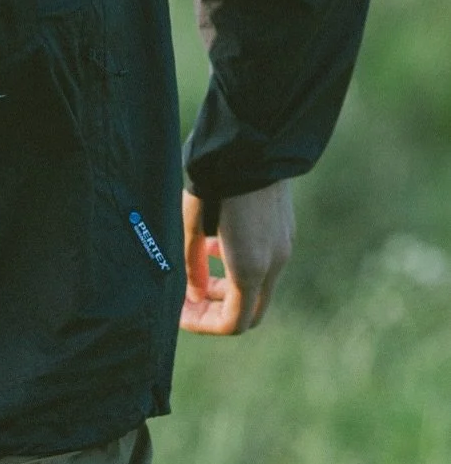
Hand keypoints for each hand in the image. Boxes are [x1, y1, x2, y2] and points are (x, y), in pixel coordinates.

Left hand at [180, 182, 294, 334]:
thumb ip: (192, 263)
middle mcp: (275, 262)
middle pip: (250, 311)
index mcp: (251, 267)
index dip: (203, 323)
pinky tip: (218, 244)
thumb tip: (193, 293)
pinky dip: (241, 266)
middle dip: (217, 310)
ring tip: (199, 268)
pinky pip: (266, 263)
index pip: (233, 323)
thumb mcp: (191, 223)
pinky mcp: (285, 228)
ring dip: (229, 288)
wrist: (251, 139)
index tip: (179, 311)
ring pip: (259, 287)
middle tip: (188, 296)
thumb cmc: (213, 182)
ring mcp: (284, 244)